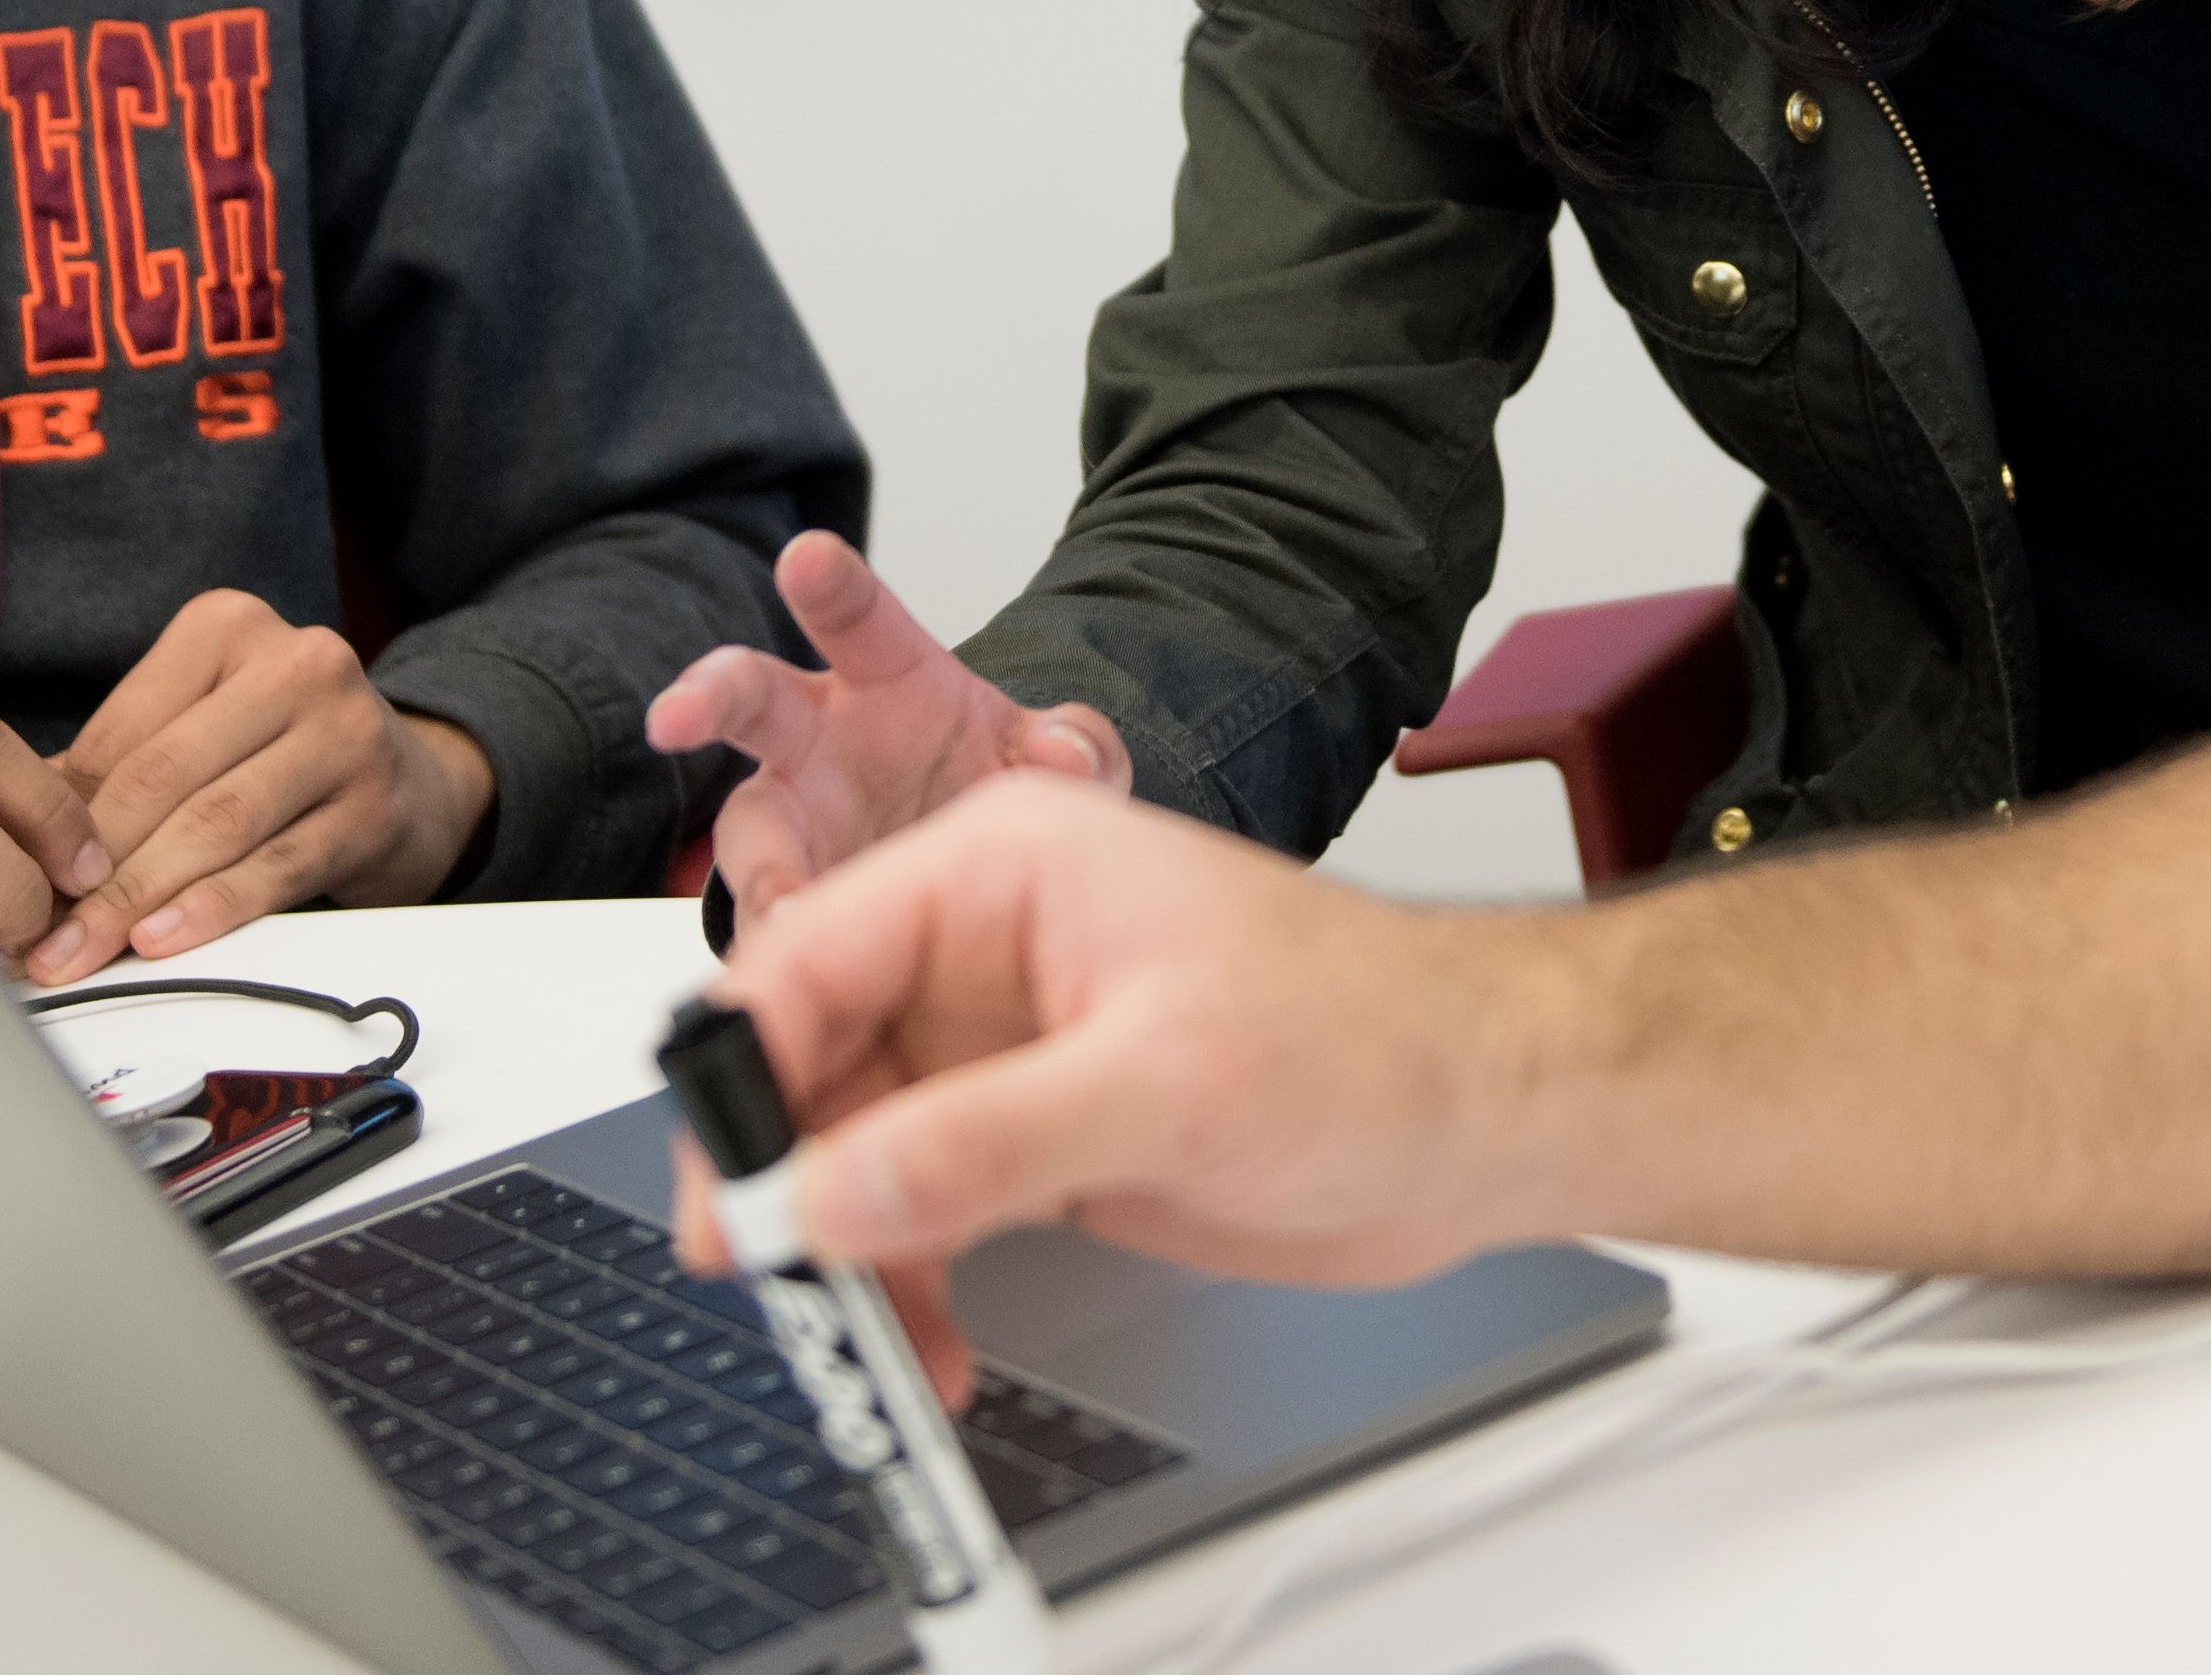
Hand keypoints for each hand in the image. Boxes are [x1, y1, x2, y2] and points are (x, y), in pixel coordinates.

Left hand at [50, 590, 501, 976]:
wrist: (413, 780)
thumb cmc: (278, 754)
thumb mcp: (196, 731)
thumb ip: (112, 770)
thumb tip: (4, 836)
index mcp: (227, 627)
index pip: (120, 733)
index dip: (53, 816)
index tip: (9, 879)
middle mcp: (296, 662)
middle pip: (163, 776)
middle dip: (89, 867)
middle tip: (37, 933)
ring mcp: (346, 730)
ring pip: (216, 823)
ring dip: (137, 897)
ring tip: (82, 948)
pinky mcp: (375, 804)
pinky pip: (276, 865)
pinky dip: (211, 908)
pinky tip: (161, 939)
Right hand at [642, 532, 1129, 928]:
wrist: (978, 869)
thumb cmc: (992, 780)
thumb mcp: (1059, 761)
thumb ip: (1079, 748)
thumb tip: (1066, 755)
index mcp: (883, 675)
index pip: (856, 616)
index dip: (831, 584)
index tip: (807, 555)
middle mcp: (816, 738)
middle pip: (750, 701)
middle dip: (708, 698)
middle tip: (674, 716)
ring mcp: (791, 821)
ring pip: (746, 835)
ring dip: (759, 873)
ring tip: (781, 916)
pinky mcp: (783, 901)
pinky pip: (771, 930)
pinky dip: (788, 960)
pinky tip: (799, 992)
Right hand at [676, 770, 1555, 1391]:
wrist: (1481, 1112)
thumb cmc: (1371, 1030)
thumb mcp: (1166, 1084)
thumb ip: (981, 1141)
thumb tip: (829, 1190)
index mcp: (1001, 870)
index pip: (808, 957)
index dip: (746, 1082)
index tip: (729, 1198)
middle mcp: (986, 951)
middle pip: (812, 1065)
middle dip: (793, 1184)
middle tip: (796, 1289)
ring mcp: (1008, 1048)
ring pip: (857, 1153)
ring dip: (855, 1253)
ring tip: (893, 1340)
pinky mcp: (1038, 1134)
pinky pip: (920, 1208)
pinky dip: (910, 1277)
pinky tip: (937, 1337)